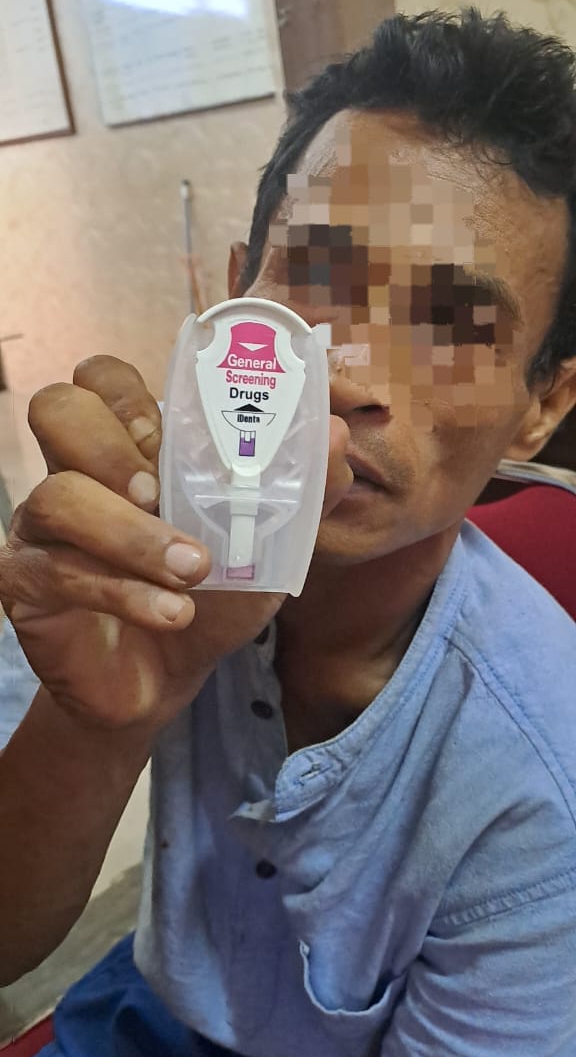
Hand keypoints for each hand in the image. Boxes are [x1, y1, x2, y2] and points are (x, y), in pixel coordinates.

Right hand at [0, 357, 351, 733]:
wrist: (169, 678)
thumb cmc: (212, 595)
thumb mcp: (267, 544)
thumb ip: (302, 489)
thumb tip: (335, 433)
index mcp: (129, 446)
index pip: (100, 378)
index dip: (123, 391)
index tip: (162, 435)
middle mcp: (75, 471)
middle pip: (56, 408)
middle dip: (109, 444)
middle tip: (158, 491)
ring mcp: (41, 525)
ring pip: (56, 495)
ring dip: (132, 534)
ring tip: (192, 572)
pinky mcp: (25, 583)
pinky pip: (58, 571)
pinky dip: (123, 592)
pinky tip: (172, 614)